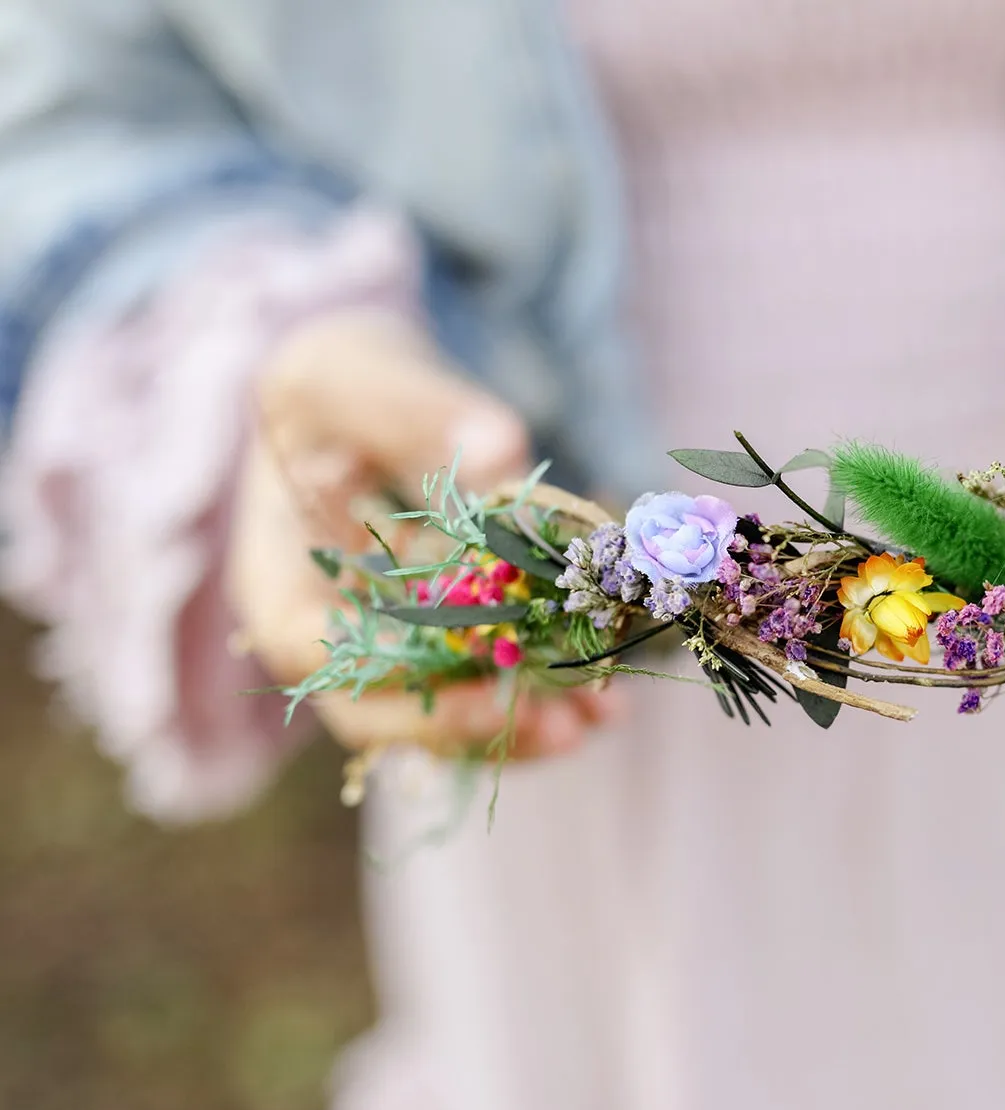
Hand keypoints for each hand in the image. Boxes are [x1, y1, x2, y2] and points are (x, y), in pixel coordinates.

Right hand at [227, 311, 616, 757]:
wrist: (369, 393)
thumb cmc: (339, 378)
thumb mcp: (348, 372)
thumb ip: (411, 412)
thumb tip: (502, 453)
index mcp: (279, 575)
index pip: (312, 650)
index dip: (391, 681)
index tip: (476, 689)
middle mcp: (332, 630)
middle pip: (386, 708)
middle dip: (475, 724)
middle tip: (561, 727)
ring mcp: (395, 644)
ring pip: (448, 706)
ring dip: (526, 720)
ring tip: (601, 714)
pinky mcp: (453, 639)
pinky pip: (493, 679)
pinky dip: (547, 687)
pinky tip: (610, 694)